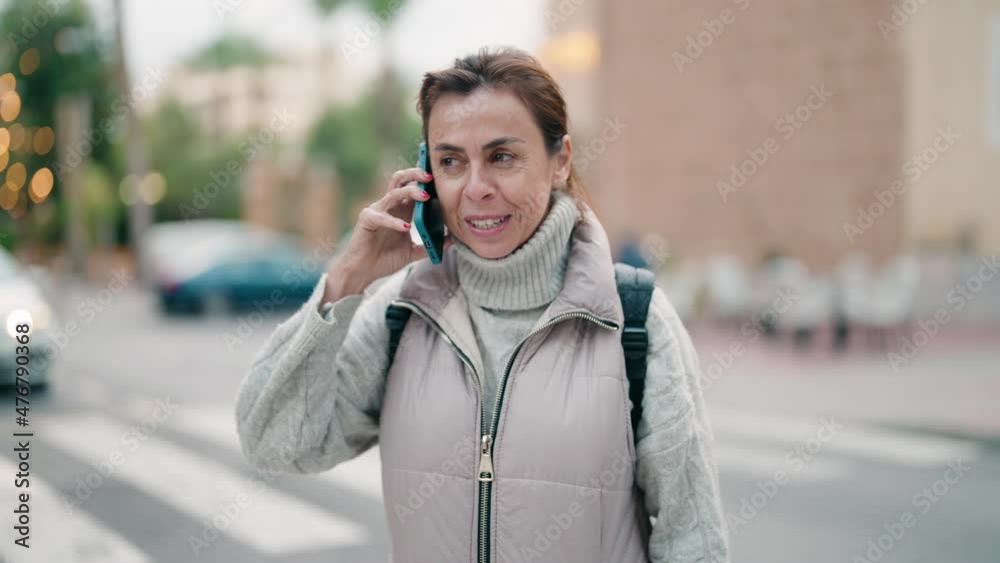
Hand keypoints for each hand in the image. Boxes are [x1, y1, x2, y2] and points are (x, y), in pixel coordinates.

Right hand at [322, 168, 433, 303]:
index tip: (437, 171)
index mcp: (401, 210)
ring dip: (410, 192)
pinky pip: (381, 217)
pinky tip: (405, 227)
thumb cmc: (384, 259)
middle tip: (430, 176)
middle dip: (415, 174)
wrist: (363, 272)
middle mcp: (389, 207)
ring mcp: (377, 211)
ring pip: (394, 193)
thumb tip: (451, 240)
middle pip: (400, 180)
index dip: (422, 177)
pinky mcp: (367, 220)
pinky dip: (394, 221)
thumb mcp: (412, 252)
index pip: (411, 186)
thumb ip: (429, 246)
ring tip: (425, 196)